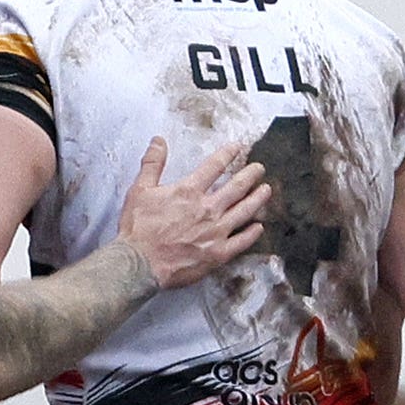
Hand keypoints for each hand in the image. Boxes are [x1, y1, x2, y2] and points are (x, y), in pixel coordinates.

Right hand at [117, 138, 271, 289]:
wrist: (140, 263)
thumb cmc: (138, 228)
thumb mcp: (140, 190)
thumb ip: (152, 163)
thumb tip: (159, 141)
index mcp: (189, 191)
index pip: (214, 166)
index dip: (227, 154)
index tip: (238, 147)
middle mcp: (207, 209)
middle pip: (236, 187)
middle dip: (250, 175)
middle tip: (259, 168)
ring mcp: (216, 232)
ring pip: (244, 211)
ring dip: (257, 199)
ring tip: (266, 190)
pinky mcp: (219, 253)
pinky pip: (242, 241)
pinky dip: (252, 233)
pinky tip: (259, 227)